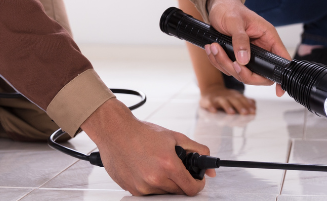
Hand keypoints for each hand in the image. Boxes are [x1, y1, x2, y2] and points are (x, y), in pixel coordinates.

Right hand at [82, 98, 213, 195]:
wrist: (115, 131)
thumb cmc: (141, 132)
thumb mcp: (175, 137)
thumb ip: (198, 150)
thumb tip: (211, 168)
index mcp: (168, 165)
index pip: (191, 189)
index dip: (197, 185)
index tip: (196, 181)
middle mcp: (155, 178)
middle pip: (179, 192)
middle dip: (181, 181)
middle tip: (175, 169)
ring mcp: (143, 187)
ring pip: (164, 194)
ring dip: (166, 184)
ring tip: (158, 166)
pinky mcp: (133, 190)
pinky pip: (149, 194)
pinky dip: (152, 185)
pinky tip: (147, 170)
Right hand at [199, 84, 256, 114]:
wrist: (210, 91)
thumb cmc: (226, 98)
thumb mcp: (236, 99)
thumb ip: (245, 103)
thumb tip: (255, 108)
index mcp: (235, 96)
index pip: (243, 100)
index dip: (248, 105)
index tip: (253, 112)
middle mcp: (227, 96)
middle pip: (234, 100)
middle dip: (240, 106)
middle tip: (245, 113)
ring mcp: (218, 98)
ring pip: (223, 102)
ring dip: (227, 107)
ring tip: (232, 113)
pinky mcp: (208, 101)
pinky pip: (210, 104)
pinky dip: (211, 107)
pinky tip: (213, 111)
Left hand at [204, 0, 290, 96]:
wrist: (217, 5)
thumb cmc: (230, 8)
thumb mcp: (235, 21)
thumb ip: (241, 40)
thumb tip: (244, 60)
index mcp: (268, 37)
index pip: (281, 60)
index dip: (280, 76)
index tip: (279, 91)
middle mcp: (261, 48)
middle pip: (259, 74)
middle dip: (242, 72)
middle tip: (230, 62)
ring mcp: (249, 54)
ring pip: (241, 72)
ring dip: (225, 64)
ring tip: (213, 48)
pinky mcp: (236, 55)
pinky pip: (229, 67)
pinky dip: (218, 61)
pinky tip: (212, 49)